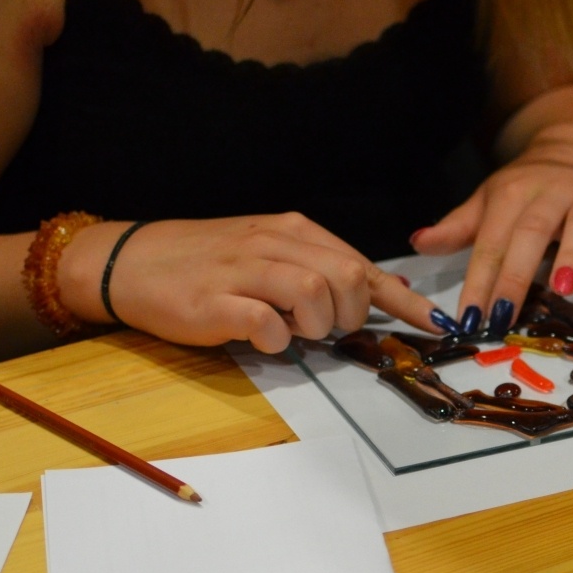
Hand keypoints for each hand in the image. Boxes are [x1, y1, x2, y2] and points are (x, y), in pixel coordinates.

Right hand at [58, 213, 441, 353]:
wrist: (132, 262)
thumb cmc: (206, 265)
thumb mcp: (267, 256)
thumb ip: (316, 271)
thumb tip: (373, 297)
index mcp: (292, 232)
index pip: (362, 264)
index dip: (406, 300)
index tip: (440, 326)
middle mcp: (272, 244)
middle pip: (347, 277)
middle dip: (351, 315)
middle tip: (326, 329)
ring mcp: (243, 271)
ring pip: (314, 294)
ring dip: (315, 325)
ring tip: (291, 331)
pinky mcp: (215, 303)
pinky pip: (268, 324)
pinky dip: (276, 341)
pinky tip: (262, 338)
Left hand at [412, 123, 572, 329]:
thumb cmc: (529, 187)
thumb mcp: (491, 201)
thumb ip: (460, 227)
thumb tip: (418, 242)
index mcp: (512, 194)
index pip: (491, 242)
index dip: (477, 281)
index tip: (467, 319)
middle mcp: (550, 194)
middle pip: (530, 235)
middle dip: (515, 277)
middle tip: (502, 316)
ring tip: (565, 288)